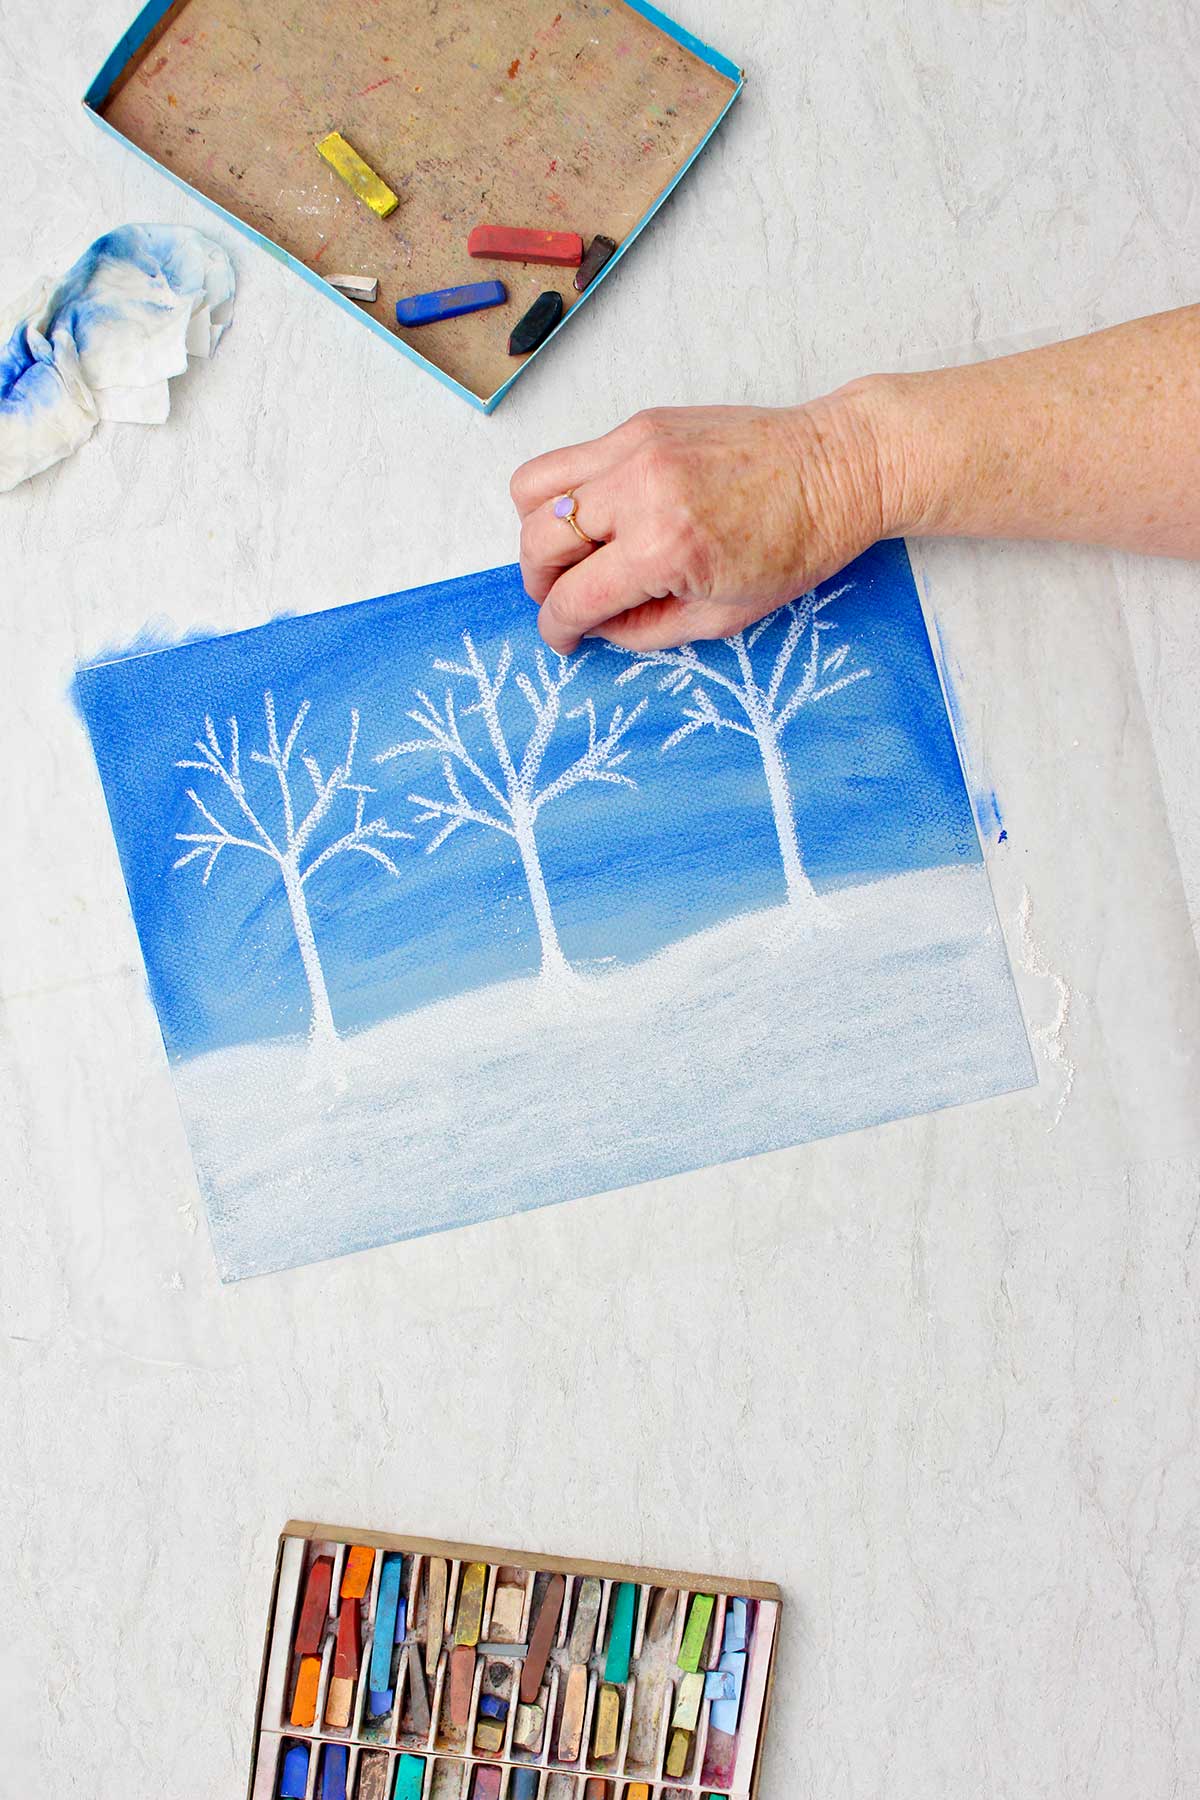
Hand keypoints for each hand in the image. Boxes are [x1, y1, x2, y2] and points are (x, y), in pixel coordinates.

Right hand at [510, 389, 894, 651]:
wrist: (839, 467)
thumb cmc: (798, 544)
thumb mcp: (724, 618)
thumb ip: (646, 630)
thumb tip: (597, 627)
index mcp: (663, 549)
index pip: (572, 598)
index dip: (558, 630)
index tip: (564, 639)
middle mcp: (639, 491)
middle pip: (538, 541)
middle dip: (540, 585)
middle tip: (564, 600)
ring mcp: (636, 447)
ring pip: (534, 489)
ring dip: (541, 531)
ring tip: (573, 555)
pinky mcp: (641, 423)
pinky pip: (570, 458)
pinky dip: (568, 494)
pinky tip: (603, 517)